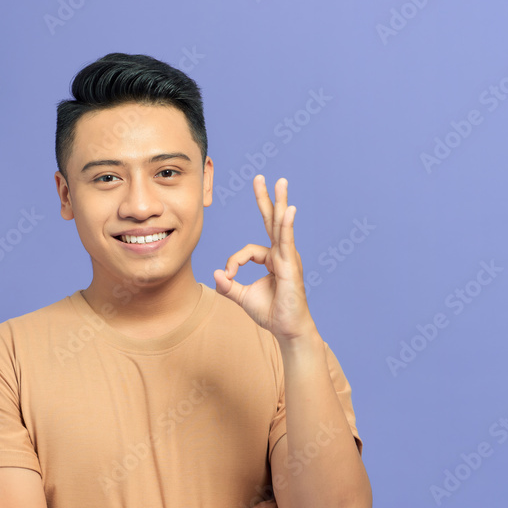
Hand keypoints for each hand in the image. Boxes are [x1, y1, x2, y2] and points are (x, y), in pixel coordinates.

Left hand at [213, 175, 314, 341]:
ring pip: (281, 226)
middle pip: (272, 222)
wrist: (288, 330)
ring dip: (279, 203)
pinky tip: (288, 210)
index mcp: (272, 259)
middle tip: (262, 177)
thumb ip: (228, 286)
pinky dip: (287, 226)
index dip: (234, 262)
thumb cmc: (271, 313)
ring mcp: (289, 259)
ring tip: (280, 182)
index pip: (248, 251)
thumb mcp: (243, 297)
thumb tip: (215, 275)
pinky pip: (287, 242)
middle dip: (266, 199)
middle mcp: (282, 255)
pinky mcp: (292, 266)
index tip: (228, 277)